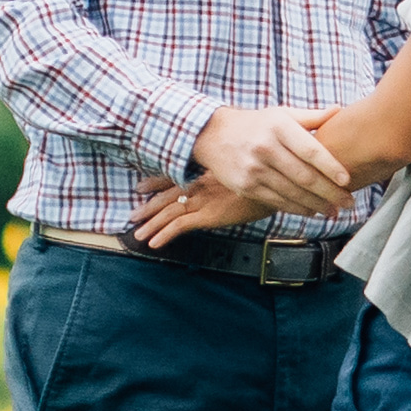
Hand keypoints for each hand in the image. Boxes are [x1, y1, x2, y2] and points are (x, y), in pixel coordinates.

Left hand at [130, 177, 271, 247]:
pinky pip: (180, 226)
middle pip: (166, 196)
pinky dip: (164, 234)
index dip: (156, 183)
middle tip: (133, 216)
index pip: (174, 176)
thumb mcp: (244, 166)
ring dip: (151, 224)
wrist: (277, 178)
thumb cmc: (265, 172)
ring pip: (168, 212)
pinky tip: (154, 243)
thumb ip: (231, 169)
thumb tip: (229, 173)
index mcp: (205, 171)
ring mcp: (203, 199)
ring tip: (138, 235)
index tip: (141, 187)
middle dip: (148, 207)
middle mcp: (200, 183)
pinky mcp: (209, 214)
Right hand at [191, 104, 348, 214]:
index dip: (331, 167)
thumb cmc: (256, 124)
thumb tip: (340, 110)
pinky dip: (297, 208)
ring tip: (334, 210)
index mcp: (279, 127)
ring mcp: (254, 169)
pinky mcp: (245, 186)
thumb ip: (311, 116)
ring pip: (292, 193)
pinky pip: (277, 201)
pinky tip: (312, 211)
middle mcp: (266, 148)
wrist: (213, 135)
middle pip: (304, 176)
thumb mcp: (281, 113)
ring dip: (317, 205)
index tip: (348, 180)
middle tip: (348, 201)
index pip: (311, 150)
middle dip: (330, 192)